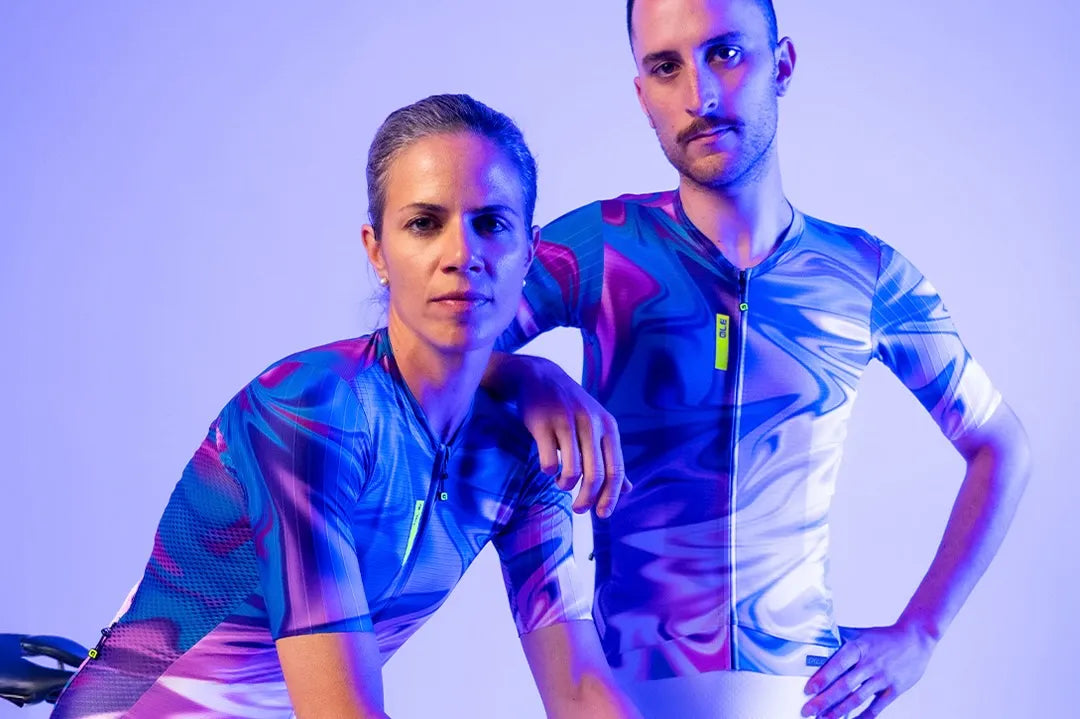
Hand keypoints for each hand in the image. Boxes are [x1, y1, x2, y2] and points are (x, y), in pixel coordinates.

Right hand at [513, 356, 631, 517]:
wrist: (539, 376)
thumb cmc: (570, 408)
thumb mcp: (596, 427)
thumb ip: (610, 458)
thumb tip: (628, 490)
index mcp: (608, 427)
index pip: (616, 469)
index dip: (611, 496)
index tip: (603, 515)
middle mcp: (590, 423)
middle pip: (595, 474)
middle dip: (588, 499)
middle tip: (579, 510)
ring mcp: (566, 422)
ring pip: (572, 470)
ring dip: (566, 485)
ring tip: (561, 483)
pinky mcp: (542, 423)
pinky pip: (549, 460)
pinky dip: (549, 472)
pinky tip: (547, 468)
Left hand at [801, 623, 937, 717]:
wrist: (915, 639)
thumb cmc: (883, 637)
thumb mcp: (859, 633)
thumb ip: (837, 638)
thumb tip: (812, 641)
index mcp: (859, 647)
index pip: (837, 664)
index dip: (822, 678)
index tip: (808, 690)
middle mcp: (870, 663)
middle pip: (844, 685)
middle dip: (824, 700)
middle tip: (808, 710)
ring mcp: (883, 678)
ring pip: (858, 698)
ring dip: (839, 711)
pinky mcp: (894, 689)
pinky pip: (877, 707)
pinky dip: (864, 717)